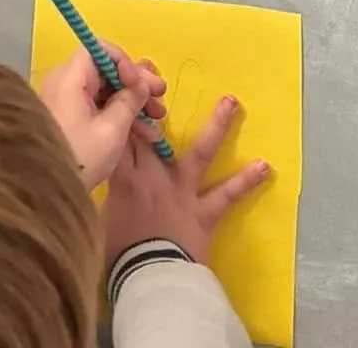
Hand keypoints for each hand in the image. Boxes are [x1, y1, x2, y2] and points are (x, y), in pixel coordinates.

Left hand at [37, 45, 167, 189]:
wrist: (45, 194)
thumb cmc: (80, 157)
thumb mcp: (111, 131)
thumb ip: (130, 101)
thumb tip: (142, 83)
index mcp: (70, 78)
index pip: (100, 51)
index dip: (125, 63)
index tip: (143, 85)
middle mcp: (65, 83)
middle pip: (104, 71)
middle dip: (135, 84)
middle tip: (161, 97)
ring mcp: (66, 102)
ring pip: (104, 91)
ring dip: (132, 103)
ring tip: (157, 120)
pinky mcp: (69, 120)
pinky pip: (97, 107)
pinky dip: (118, 116)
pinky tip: (143, 133)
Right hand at [103, 96, 270, 266]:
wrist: (150, 279)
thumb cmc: (119, 255)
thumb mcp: (100, 221)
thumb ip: (102, 196)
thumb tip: (92, 183)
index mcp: (125, 179)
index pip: (121, 137)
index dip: (121, 113)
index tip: (122, 91)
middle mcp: (155, 177)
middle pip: (152, 135)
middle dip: (152, 105)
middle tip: (156, 78)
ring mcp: (183, 192)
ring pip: (199, 152)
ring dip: (217, 126)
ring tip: (232, 102)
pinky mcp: (204, 213)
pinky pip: (226, 194)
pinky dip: (246, 181)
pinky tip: (265, 166)